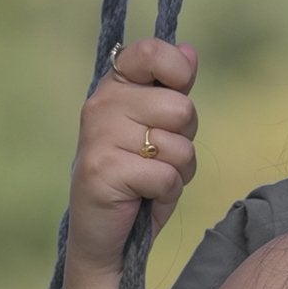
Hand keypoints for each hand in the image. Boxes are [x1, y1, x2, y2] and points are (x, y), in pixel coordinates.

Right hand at [66, 39, 198, 288]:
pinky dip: (166, 192)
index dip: (177, 71)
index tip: (176, 93)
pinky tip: (143, 196)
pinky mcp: (103, 171)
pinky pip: (166, 175)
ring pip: (178, 144)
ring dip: (178, 170)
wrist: (107, 237)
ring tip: (151, 178)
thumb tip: (189, 51)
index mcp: (114, 87)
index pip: (151, 52)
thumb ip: (172, 91)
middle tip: (158, 157)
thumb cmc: (139, 180)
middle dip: (184, 138)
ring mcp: (99, 137)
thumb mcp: (161, 130)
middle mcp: (101, 105)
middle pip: (181, 107)